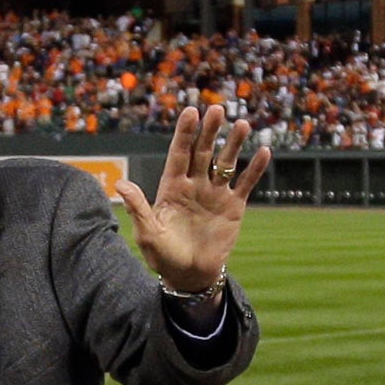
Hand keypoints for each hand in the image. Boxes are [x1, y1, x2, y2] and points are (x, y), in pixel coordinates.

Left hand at [118, 105, 268, 297]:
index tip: (190, 112)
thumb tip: (120, 184)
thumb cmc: (164, 256)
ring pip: (226, 162)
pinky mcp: (233, 206)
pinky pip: (246, 183)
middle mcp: (194, 184)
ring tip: (242, 124)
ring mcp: (215, 193)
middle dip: (210, 131)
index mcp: (172, 187)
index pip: (179, 154)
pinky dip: (255, 169)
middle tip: (217, 109)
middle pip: (203, 151)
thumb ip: (139, 207)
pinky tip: (264, 151)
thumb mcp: (148, 233)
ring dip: (234, 144)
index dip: (185, 134)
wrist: (190, 275)